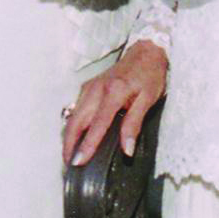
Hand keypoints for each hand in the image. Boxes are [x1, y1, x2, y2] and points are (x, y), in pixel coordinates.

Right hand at [65, 41, 166, 166]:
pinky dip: (73, 126)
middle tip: (69, 165)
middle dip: (69, 144)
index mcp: (113, 92)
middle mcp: (96, 89)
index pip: (97, 125)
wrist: (146, 52)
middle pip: (76, 121)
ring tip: (69, 155)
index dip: (87, 145)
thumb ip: (134, 124)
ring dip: (68, 136)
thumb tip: (127, 150)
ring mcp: (90, 87)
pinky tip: (75, 137)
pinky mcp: (88, 87)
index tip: (78, 162)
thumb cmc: (150, 75)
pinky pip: (76, 110)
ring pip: (73, 116)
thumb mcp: (148, 100)